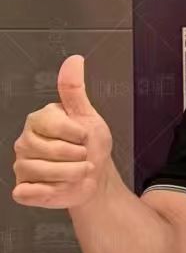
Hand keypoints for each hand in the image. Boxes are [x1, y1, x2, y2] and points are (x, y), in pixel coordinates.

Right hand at [12, 56, 113, 209]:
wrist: (95, 177)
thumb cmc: (90, 145)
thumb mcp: (87, 115)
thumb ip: (74, 90)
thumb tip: (74, 60)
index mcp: (38, 120)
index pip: (53, 123)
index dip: (76, 133)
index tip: (84, 136)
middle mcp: (25, 142)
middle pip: (50, 150)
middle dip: (77, 156)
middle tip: (83, 156)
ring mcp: (22, 166)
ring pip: (43, 172)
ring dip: (71, 175)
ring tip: (78, 172)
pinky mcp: (23, 189)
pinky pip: (27, 192)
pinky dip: (48, 192)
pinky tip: (58, 187)